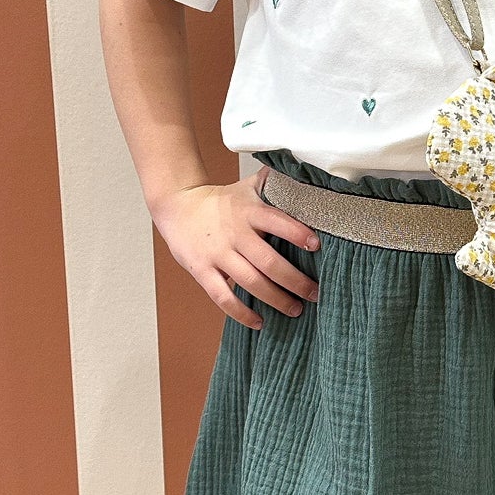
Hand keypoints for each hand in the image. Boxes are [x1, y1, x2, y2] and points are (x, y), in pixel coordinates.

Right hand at [152, 170, 320, 330]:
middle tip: (316, 293)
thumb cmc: (222, 201)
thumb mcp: (247, 187)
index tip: (317, 246)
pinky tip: (259, 322)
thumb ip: (274, 183)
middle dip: (295, 280)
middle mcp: (235, 233)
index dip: (296, 233)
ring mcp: (217, 254)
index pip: (276, 221)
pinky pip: (222, 297)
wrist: (177, 206)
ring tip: (296, 310)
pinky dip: (241, 313)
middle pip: (268, 261)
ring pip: (250, 282)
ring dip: (275, 299)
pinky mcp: (202, 271)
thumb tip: (306, 172)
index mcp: (248, 211)